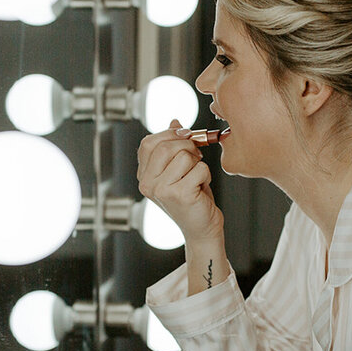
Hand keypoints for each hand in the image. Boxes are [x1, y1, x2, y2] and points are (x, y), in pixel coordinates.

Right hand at [137, 120, 223, 243]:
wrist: (202, 228)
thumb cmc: (192, 198)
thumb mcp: (179, 170)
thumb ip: (173, 147)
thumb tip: (175, 122)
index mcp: (144, 176)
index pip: (148, 143)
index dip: (169, 134)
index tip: (185, 136)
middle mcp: (148, 184)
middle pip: (165, 146)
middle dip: (187, 146)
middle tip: (197, 156)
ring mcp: (162, 190)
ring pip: (184, 156)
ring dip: (198, 163)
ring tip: (197, 178)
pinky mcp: (180, 195)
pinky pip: (200, 168)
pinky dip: (206, 175)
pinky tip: (201, 188)